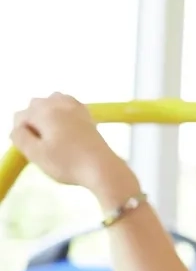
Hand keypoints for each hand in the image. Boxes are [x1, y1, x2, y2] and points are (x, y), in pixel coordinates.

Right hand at [11, 93, 127, 192]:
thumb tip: (18, 128)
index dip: (22, 133)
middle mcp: (60, 104)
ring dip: (48, 115)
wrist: (103, 168)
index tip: (31, 148)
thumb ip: (20, 138)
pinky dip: (64, 113)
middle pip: (36, 106)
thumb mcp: (36, 154)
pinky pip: (70, 106)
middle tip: (42, 144)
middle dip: (34, 122)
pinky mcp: (89, 115)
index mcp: (45, 111)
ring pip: (53, 101)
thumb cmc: (68, 163)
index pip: (20, 116)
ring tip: (53, 136)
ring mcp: (77, 108)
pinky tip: (67, 129)